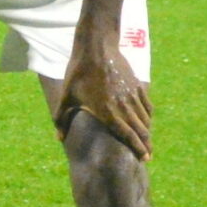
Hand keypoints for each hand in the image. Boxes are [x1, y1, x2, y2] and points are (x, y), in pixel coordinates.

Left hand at [58, 31, 151, 159]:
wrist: (96, 48)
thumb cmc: (78, 73)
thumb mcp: (66, 97)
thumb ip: (61, 119)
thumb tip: (58, 139)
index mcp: (107, 112)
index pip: (128, 135)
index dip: (137, 148)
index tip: (144, 158)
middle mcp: (124, 107)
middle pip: (141, 131)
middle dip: (146, 145)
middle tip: (148, 156)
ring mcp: (133, 96)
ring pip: (145, 119)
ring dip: (147, 132)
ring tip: (146, 141)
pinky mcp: (137, 86)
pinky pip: (147, 106)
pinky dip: (148, 116)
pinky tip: (146, 121)